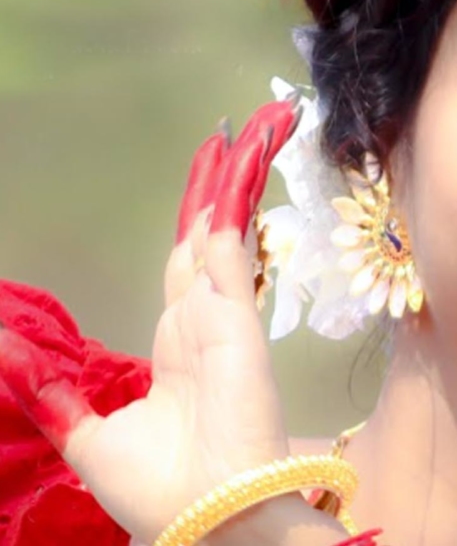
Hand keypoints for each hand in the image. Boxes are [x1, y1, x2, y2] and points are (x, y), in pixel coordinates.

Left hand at [0, 99, 304, 544]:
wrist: (205, 518)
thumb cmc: (158, 486)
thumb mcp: (89, 434)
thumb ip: (53, 388)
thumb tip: (1, 350)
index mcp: (179, 337)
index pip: (186, 258)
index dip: (195, 214)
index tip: (209, 172)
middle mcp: (205, 312)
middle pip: (210, 228)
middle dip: (223, 179)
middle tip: (240, 131)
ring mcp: (224, 309)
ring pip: (227, 224)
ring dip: (238, 175)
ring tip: (253, 129)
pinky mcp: (235, 314)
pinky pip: (231, 245)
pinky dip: (236, 202)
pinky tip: (238, 163)